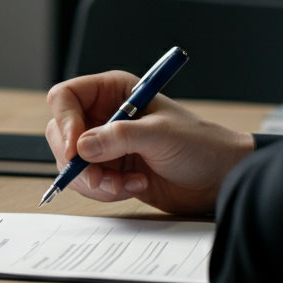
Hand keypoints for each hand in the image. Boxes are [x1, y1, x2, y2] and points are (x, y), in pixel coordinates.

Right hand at [45, 72, 253, 215]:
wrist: (220, 178)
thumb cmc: (201, 145)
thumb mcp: (161, 135)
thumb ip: (120, 138)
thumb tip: (82, 147)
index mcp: (112, 92)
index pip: (65, 98)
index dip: (65, 121)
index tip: (77, 148)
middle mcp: (103, 115)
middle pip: (61, 134)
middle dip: (79, 161)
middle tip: (101, 177)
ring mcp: (104, 144)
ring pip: (71, 163)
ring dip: (96, 180)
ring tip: (128, 183)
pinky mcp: (109, 170)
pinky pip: (87, 183)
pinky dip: (107, 190)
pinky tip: (136, 185)